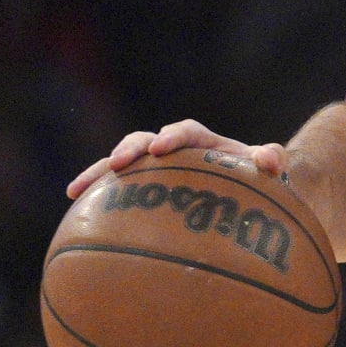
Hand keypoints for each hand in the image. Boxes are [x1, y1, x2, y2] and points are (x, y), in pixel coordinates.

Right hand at [66, 119, 288, 198]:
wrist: (244, 192)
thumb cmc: (256, 179)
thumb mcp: (268, 170)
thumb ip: (272, 160)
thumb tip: (269, 160)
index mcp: (201, 142)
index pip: (184, 132)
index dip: (171, 137)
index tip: (161, 148)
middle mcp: (172, 151)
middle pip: (143, 140)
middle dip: (128, 149)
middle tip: (117, 163)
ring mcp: (153, 170)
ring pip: (119, 164)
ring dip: (97, 173)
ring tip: (74, 189)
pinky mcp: (140, 191)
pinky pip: (113, 193)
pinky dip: (94, 200)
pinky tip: (74, 215)